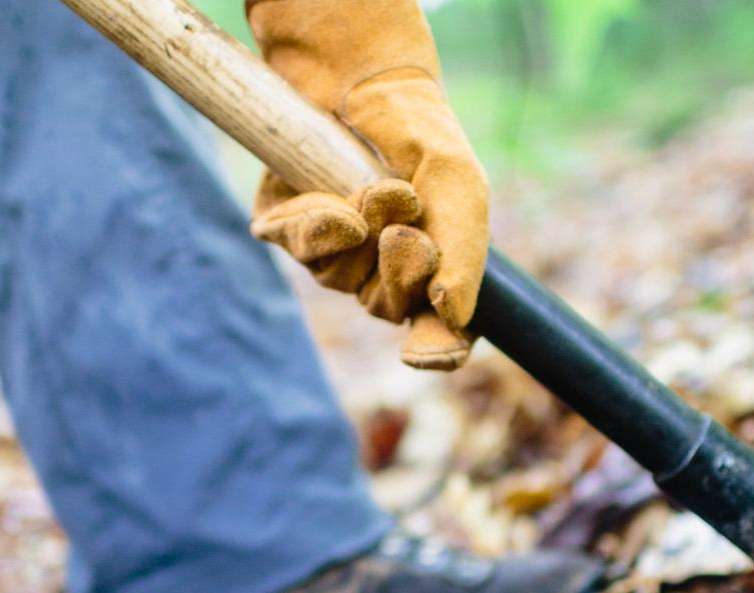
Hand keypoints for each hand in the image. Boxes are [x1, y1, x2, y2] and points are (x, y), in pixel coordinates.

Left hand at [247, 0, 489, 369]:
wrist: (364, 79)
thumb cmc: (420, 137)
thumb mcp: (459, 189)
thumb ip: (464, 254)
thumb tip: (453, 315)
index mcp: (428, 274)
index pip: (437, 337)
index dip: (436, 349)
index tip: (427, 354)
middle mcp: (378, 273)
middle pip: (387, 310)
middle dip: (399, 271)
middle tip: (408, 231)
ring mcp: (332, 255)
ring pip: (341, 282)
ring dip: (363, 237)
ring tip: (376, 189)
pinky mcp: (289, 230)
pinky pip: (304, 250)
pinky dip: (325, 227)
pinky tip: (339, 205)